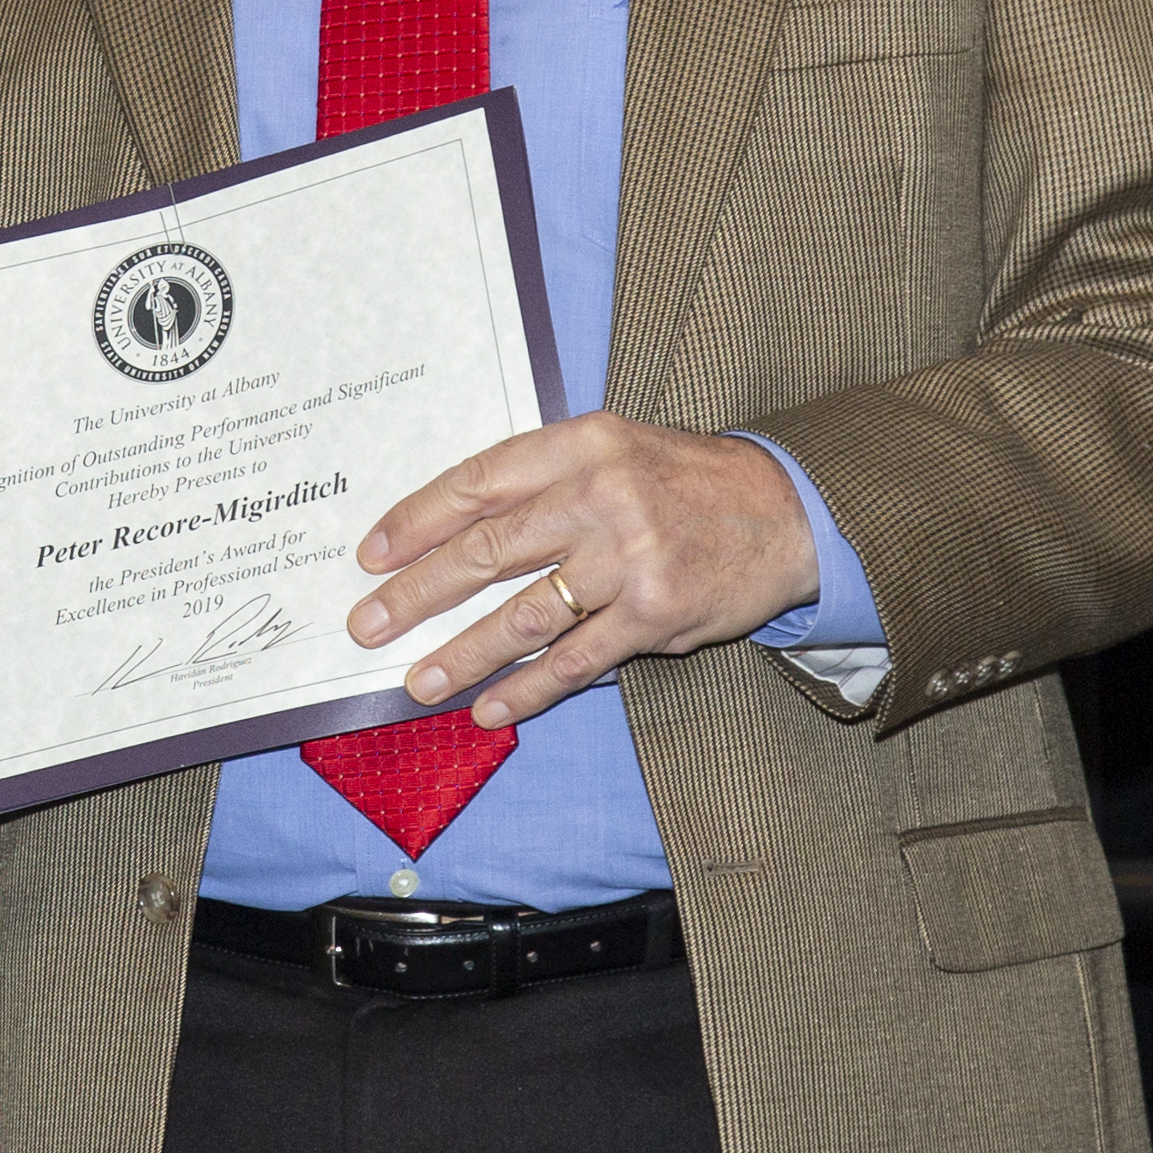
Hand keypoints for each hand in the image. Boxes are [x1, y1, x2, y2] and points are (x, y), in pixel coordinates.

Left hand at [346, 415, 817, 725]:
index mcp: (581, 444)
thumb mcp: (613, 447)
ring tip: (417, 682)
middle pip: (486, 551)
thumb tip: (451, 529)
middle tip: (368, 625)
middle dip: (417, 594)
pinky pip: (573, 661)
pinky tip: (489, 708)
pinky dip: (525, 690)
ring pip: (522, 615)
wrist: (785, 511)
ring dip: (462, 654)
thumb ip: (542, 477)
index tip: (371, 555)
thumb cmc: (683, 481)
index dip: (416, 521)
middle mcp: (600, 496)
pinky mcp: (654, 615)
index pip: (477, 483)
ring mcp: (628, 559)